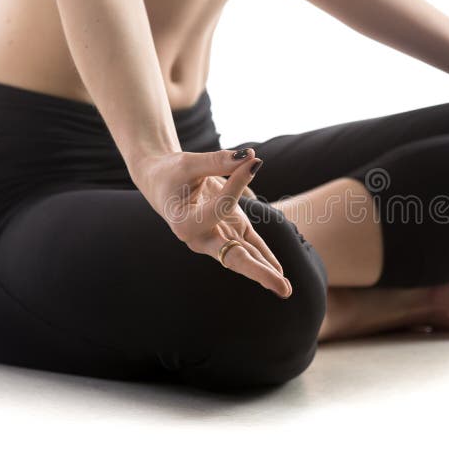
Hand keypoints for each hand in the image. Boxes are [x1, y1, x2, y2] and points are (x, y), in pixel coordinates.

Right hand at [131, 148, 291, 297]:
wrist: (163, 183)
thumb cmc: (172, 173)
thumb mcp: (189, 164)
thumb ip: (219, 161)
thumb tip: (252, 158)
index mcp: (184, 223)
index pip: (221, 207)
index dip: (237, 184)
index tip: (252, 162)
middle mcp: (202, 238)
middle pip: (233, 258)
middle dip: (259, 272)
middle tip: (283, 289)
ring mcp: (218, 237)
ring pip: (245, 257)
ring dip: (266, 272)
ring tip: (285, 289)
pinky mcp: (232, 231)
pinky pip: (251, 246)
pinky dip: (265, 258)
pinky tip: (279, 274)